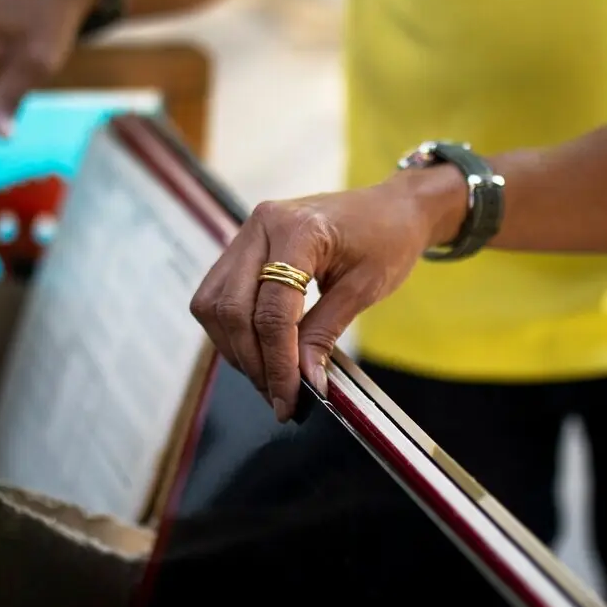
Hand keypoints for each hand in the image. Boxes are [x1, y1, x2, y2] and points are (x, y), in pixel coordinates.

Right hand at [189, 167, 465, 420]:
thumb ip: (325, 333)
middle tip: (278, 396)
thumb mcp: (365, 289)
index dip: (278, 362)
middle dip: (252, 361)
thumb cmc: (388, 238)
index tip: (289, 399)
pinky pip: (218, 295)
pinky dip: (232, 330)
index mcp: (298, 230)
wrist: (392, 207)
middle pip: (232, 309)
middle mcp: (261, 225)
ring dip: (236, 348)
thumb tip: (303, 382)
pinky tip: (258, 350)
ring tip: (268, 378)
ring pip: (214, 304)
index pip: (272, 310)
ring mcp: (247, 233)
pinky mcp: (243, 245)